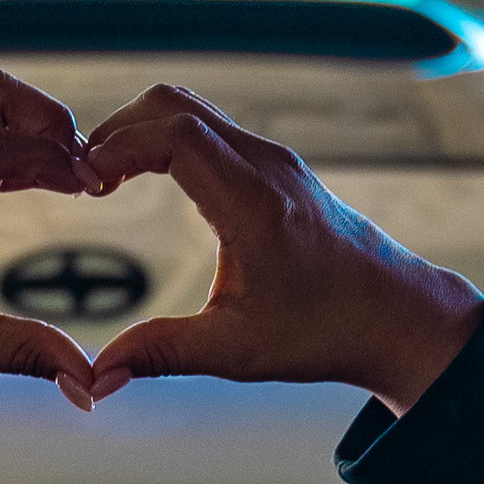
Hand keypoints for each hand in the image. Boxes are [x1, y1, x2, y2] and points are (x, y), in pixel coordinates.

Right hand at [80, 86, 483, 416]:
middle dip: (119, 129)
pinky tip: (147, 177)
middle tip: (84, 177)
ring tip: (106, 178)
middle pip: (176, 105)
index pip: (176, 135)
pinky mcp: (279, 168)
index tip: (84, 181)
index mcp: (256, 204)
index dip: (119, 146)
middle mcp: (267, 167)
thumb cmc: (327, 332)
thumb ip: (161, 353)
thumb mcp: (237, 351)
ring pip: (194, 110)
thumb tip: (96, 378)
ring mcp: (276, 161)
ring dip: (143, 130)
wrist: (399, 317)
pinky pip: (213, 129)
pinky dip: (169, 138)